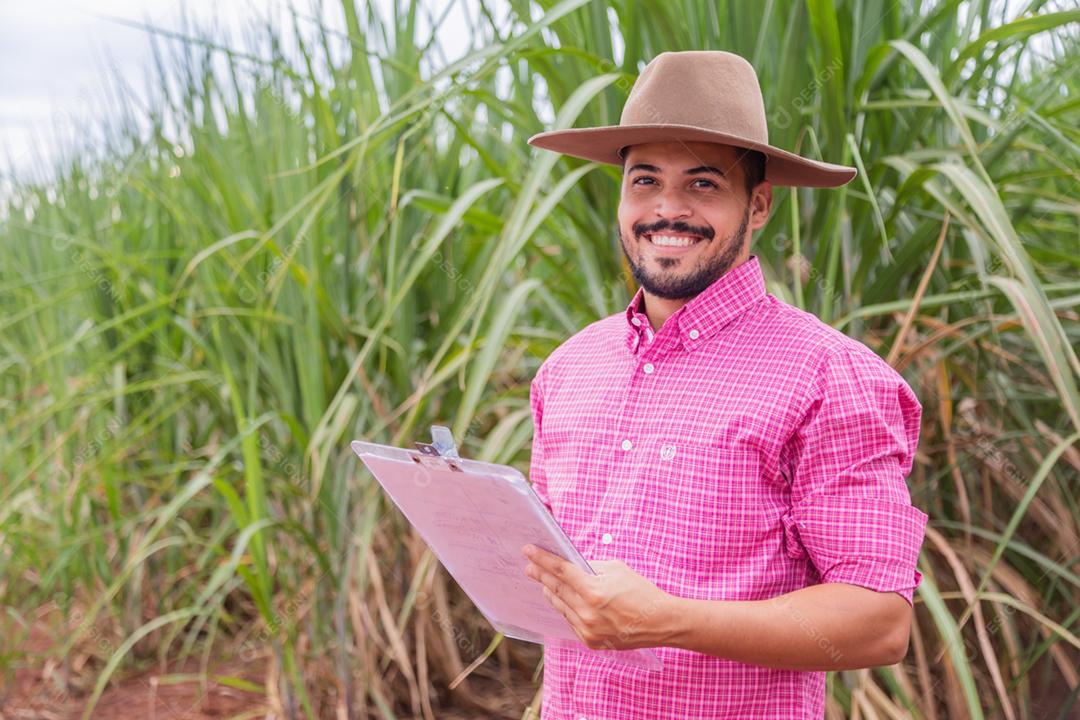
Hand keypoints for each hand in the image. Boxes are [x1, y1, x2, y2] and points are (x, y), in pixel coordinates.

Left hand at [521, 544, 674, 650]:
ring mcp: (588, 630)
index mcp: (594, 591)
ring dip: (551, 593)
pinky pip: (571, 621)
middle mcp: (587, 613)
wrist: (660, 622)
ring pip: (561, 607)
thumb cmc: (641, 592)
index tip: (528, 551)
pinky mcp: (590, 642)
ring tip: (542, 582)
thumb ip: (591, 568)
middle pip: (556, 590)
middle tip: (529, 566)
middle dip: (540, 576)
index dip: (542, 559)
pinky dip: (566, 609)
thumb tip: (571, 566)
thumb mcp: (616, 569)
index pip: (560, 571)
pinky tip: (561, 600)